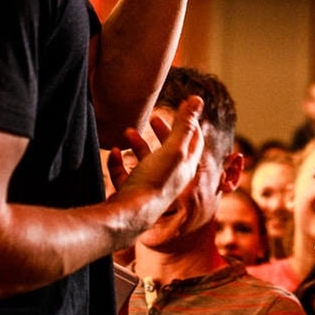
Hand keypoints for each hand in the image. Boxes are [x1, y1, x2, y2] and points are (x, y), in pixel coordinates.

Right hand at [106, 96, 205, 224]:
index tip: (183, 107)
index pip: (194, 141)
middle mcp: (171, 177)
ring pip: (147, 161)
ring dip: (139, 144)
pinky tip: (115, 152)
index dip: (190, 122)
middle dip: (163, 132)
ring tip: (128, 131)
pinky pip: (126, 175)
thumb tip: (198, 99)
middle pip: (170, 151)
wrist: (131, 216)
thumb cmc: (155, 182)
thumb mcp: (173, 149)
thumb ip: (185, 124)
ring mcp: (150, 186)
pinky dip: (120, 162)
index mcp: (185, 167)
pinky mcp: (132, 193)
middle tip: (154, 117)